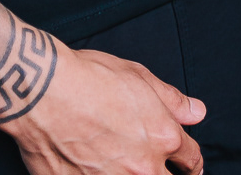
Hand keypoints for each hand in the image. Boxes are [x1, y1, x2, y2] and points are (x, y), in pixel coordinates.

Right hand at [7, 46, 204, 173]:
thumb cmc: (88, 78)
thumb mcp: (137, 76)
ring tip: (125, 166)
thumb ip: (172, 99)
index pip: (192, 159)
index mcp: (162, 136)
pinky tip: (99, 171)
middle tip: (159, 169)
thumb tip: (196, 112)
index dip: (193, 162)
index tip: (189, 164)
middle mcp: (144, 168)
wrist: (43, 94)